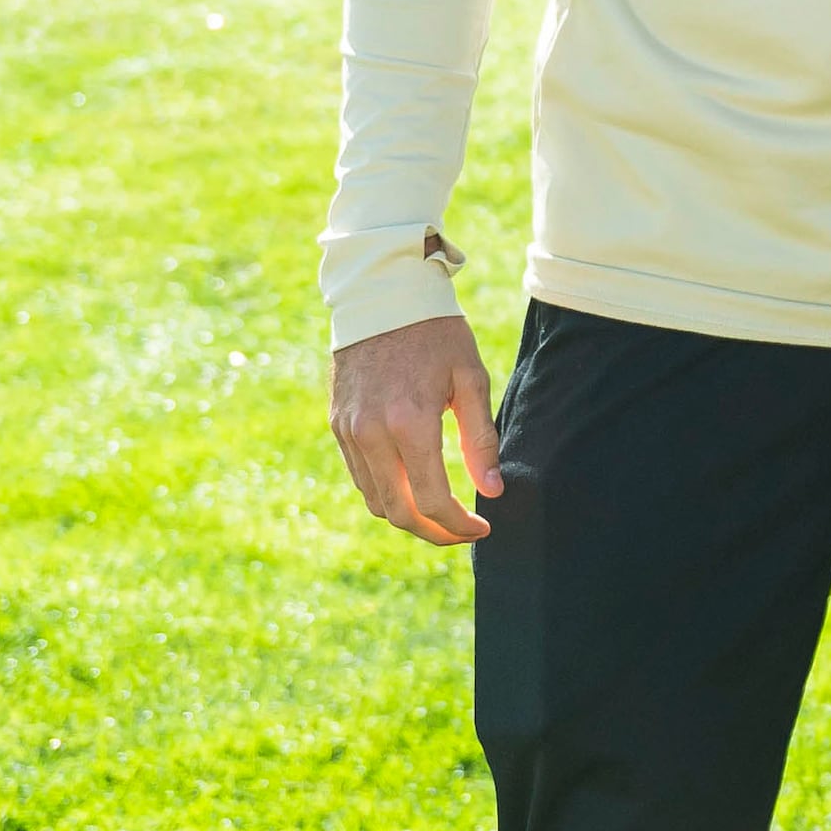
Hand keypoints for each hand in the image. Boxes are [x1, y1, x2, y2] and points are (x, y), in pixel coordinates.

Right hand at [331, 312, 496, 544]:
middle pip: (399, 512)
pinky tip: (414, 488)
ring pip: (375, 500)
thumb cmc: (436, 334)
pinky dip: (386, 494)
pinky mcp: (337, 425)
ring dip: (409, 517)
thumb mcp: (471, 379)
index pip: (433, 501)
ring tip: (442, 514)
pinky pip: (360, 477)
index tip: (483, 528)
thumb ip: (481, 440)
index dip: (459, 526)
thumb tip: (492, 491)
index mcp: (409, 423)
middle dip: (434, 532)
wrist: (382, 297)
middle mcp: (371, 434)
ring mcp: (348, 431)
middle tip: (463, 533)